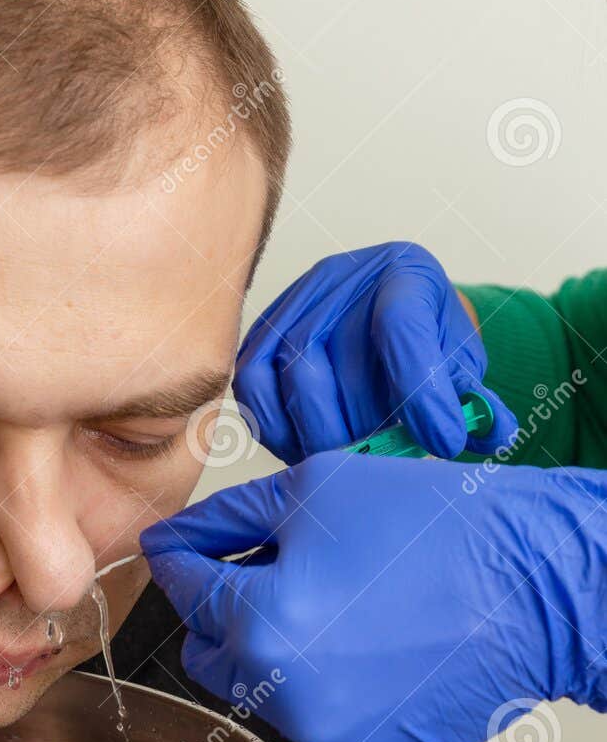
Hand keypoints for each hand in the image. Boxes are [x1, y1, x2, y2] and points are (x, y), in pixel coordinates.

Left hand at [141, 451, 606, 741]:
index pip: (184, 592)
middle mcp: (287, 696)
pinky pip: (326, 723)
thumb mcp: (317, 491)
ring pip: (268, 691)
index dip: (183, 558)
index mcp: (262, 625)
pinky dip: (338, 690)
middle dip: (226, 613)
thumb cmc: (445, 530)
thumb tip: (174, 541)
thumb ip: (230, 520)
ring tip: (341, 605)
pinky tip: (379, 648)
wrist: (541, 587)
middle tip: (273, 572)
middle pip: (212, 656)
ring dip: (282, 652)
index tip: (182, 547)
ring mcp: (332, 737)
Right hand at [237, 241, 517, 460]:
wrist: (390, 313)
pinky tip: (305, 447)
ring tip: (342, 460)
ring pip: (288, 374)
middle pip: (333, 360)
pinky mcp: (262, 330)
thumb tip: (490, 432)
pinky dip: (275, 426)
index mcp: (406, 277)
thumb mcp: (462, 365)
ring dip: (315, 433)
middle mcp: (344, 278)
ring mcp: (296, 301)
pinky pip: (252, 384)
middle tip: (378, 464)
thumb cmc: (429, 346)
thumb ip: (475, 401)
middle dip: (358, 428)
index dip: (420, 394)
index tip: (443, 443)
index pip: (402, 328)